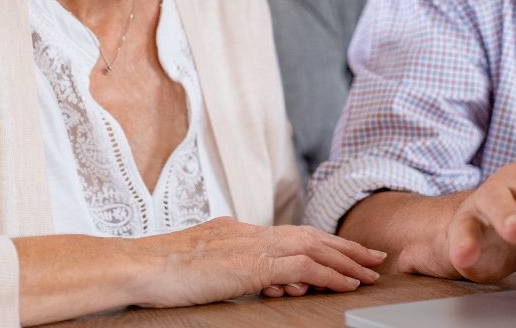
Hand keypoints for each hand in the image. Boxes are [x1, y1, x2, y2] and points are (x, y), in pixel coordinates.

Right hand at [131, 217, 385, 306]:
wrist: (140, 266)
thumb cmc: (161, 271)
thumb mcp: (203, 264)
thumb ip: (230, 264)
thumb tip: (249, 275)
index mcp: (241, 231)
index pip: (292, 234)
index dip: (322, 242)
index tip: (345, 251)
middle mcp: (252, 233)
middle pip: (311, 236)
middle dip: (345, 247)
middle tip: (374, 256)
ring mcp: (254, 246)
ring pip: (314, 248)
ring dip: (346, 260)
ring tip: (370, 271)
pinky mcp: (253, 264)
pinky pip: (303, 268)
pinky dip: (329, 273)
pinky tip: (346, 283)